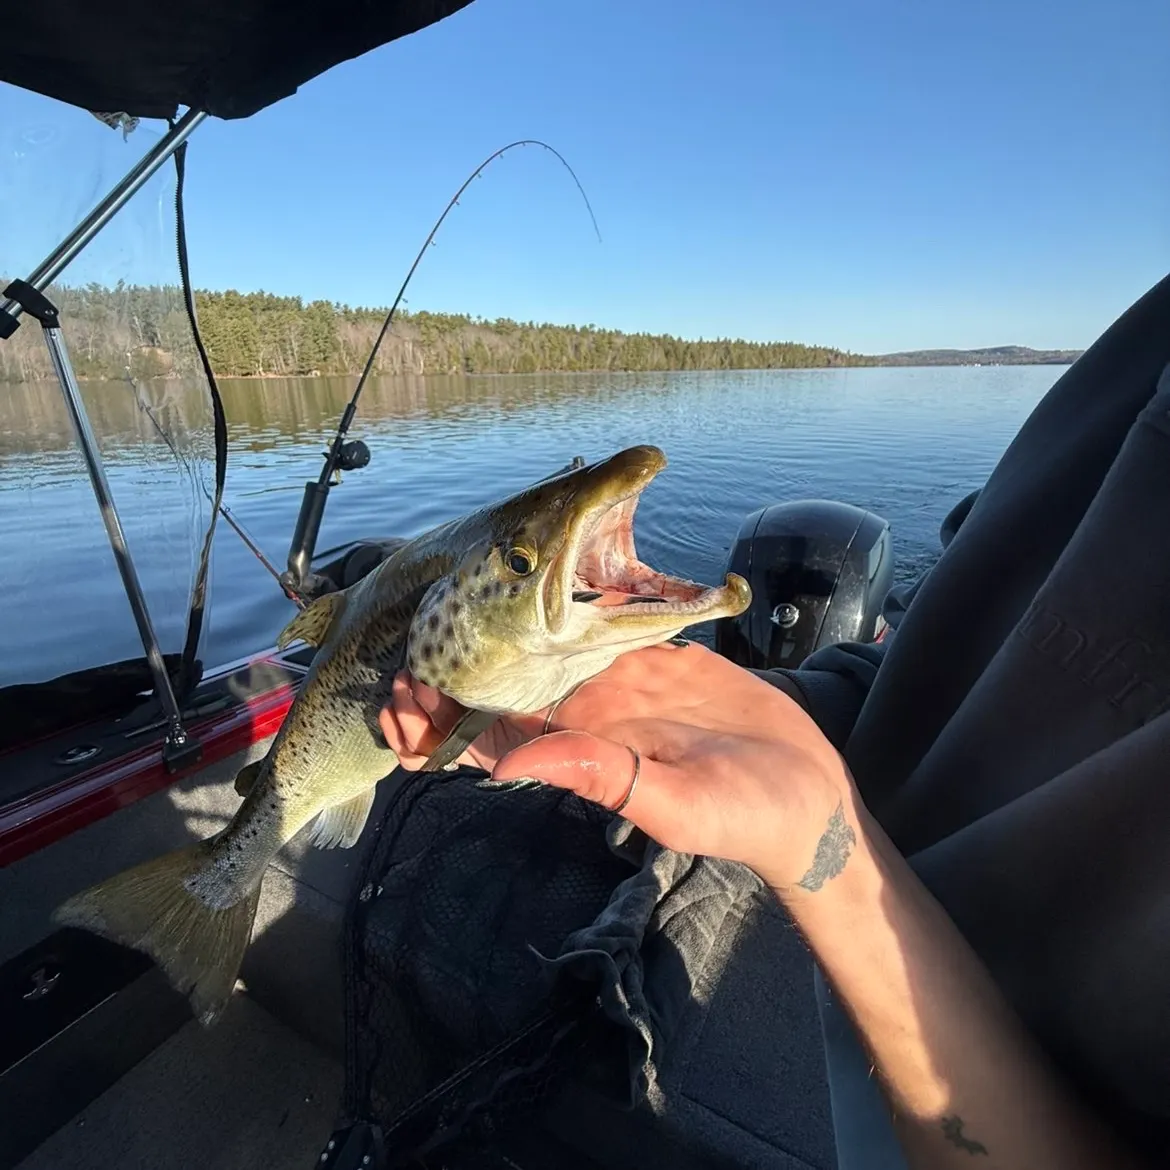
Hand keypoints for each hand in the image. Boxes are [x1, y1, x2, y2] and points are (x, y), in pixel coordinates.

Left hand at [379, 641, 855, 891]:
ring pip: (549, 649)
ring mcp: (622, 680)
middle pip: (508, 687)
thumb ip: (597, 778)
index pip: (493, 737)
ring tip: (457, 600)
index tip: (395, 702)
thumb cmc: (742, 814)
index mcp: (580, 751)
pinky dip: (571, 604)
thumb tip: (506, 763)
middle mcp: (590, 713)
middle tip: (403, 644)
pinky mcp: (657, 654)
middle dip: (457, 671)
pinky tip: (539, 578)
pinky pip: (604, 622)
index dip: (442, 725)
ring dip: (505, 633)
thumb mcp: (670, 803)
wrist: (806, 791)